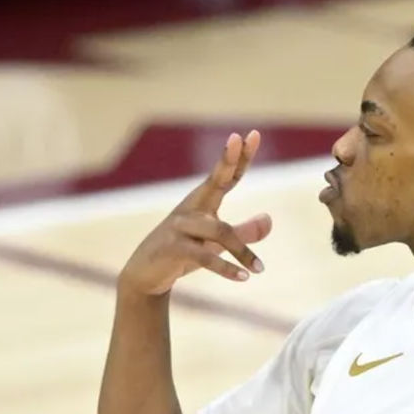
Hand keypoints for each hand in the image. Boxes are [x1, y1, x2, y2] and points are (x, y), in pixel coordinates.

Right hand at [119, 130, 270, 295]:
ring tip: (260, 270)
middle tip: (241, 139)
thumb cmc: (182, 254)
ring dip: (242, 252)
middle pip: (215, 182)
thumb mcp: (215, 243)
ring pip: (219, 230)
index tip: (252, 135)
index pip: (224, 176)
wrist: (145, 274)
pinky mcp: (172, 248)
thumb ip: (242, 233)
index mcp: (201, 202)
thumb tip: (269, 219)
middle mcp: (190, 208)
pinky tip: (244, 278)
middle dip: (229, 161)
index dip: (238, 157)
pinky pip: (204, 256)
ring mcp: (179, 227)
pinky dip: (226, 268)